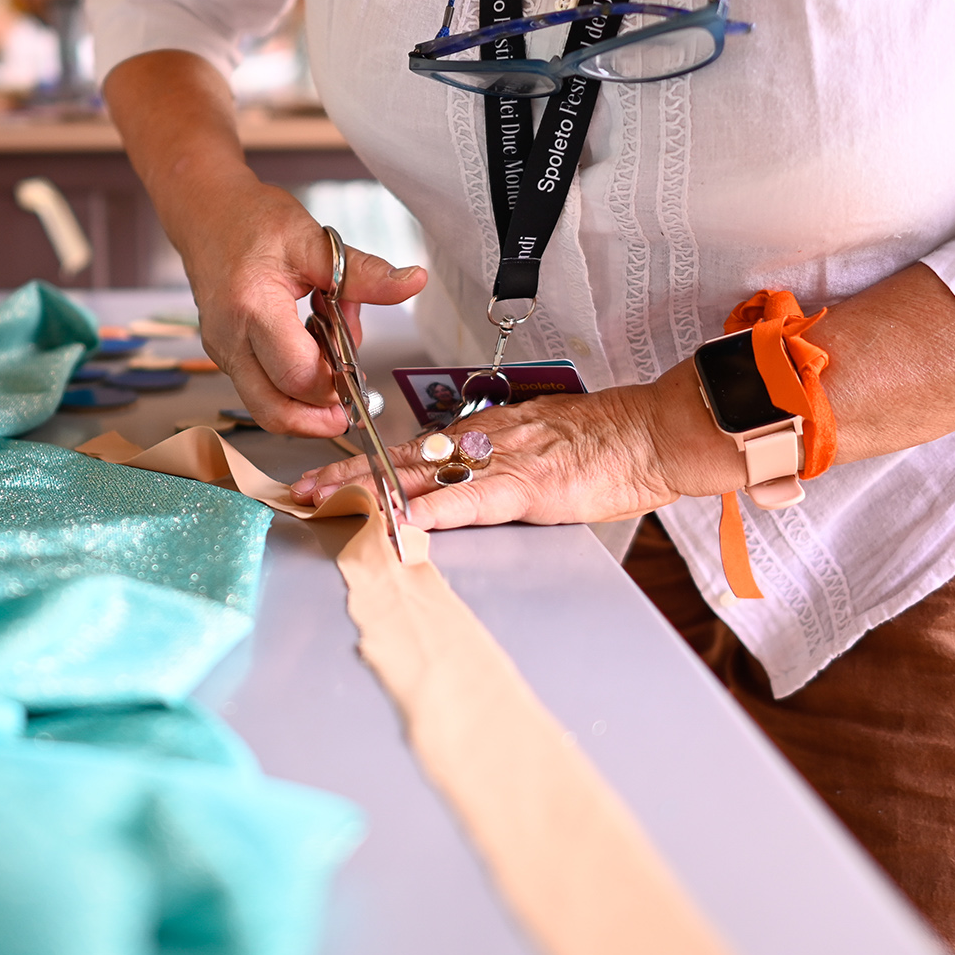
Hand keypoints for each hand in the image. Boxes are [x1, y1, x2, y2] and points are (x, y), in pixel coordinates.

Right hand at [179, 181, 424, 437]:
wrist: (205, 211)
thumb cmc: (253, 221)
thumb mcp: (315, 240)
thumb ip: (364, 272)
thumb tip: (413, 283)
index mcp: (253, 308)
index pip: (298, 376)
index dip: (335, 385)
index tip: (359, 372)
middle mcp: (230, 339)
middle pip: (274, 412)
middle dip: (319, 416)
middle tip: (351, 398)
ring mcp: (222, 352)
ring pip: (266, 407)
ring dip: (305, 402)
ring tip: (330, 362)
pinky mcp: (224, 355)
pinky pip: (260, 389)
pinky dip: (291, 385)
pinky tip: (310, 349)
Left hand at [289, 361, 743, 527]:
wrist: (652, 433)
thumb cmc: (608, 442)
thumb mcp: (541, 444)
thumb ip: (501, 462)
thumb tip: (473, 483)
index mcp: (487, 433)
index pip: (415, 450)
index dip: (369, 464)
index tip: (330, 477)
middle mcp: (483, 441)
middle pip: (401, 459)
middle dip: (348, 476)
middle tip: (302, 492)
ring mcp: (501, 462)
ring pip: (423, 475)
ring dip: (371, 490)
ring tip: (328, 504)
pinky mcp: (527, 486)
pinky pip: (469, 501)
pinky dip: (432, 512)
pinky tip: (401, 521)